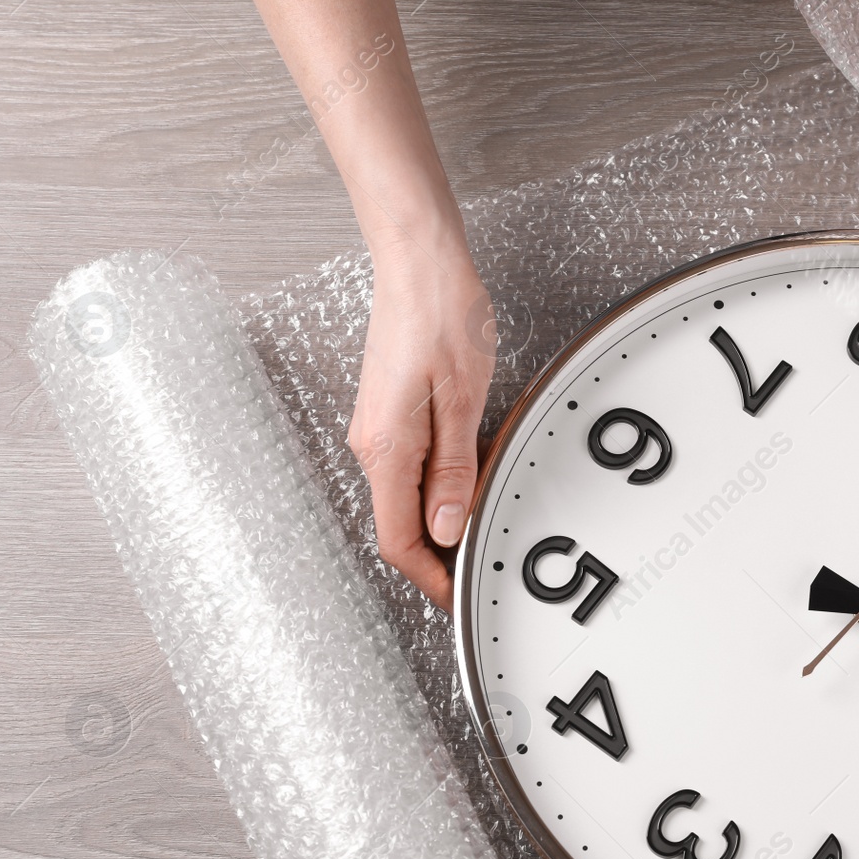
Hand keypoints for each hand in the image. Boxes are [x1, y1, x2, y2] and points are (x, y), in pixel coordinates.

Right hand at [348, 240, 495, 610]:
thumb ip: (454, 470)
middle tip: (484, 559)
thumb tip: (449, 526)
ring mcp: (378, 429)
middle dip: (442, 552)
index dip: (431, 578)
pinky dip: (442, 481)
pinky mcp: (390, 414)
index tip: (461, 596)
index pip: (398, 541)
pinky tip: (473, 468)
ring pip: (407, 496)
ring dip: (444, 513)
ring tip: (486, 508)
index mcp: (386, 449)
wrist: (418, 261)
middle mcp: (372, 444)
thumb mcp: (463, 400)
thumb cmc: (441, 315)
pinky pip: (411, 466)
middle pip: (400, 524)